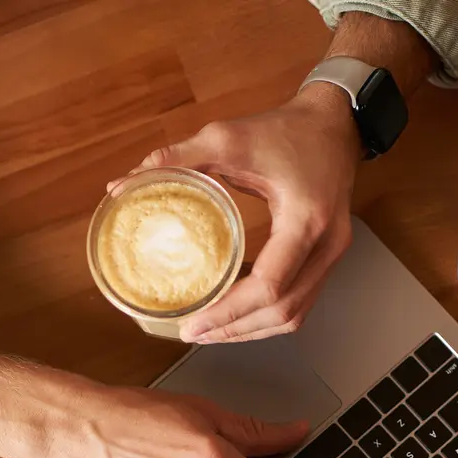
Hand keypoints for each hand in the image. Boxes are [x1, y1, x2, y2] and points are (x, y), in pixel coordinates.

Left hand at [129, 85, 360, 343]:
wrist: (334, 124)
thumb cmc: (286, 130)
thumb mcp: (227, 137)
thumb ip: (177, 159)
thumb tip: (122, 184)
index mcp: (304, 219)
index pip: (269, 285)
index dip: (229, 312)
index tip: (193, 322)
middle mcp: (326, 245)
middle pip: (284, 311)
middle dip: (236, 330)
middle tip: (194, 333)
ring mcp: (333, 255)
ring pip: (296, 314)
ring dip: (253, 329)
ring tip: (213, 332)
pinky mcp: (329, 257)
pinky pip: (302, 301)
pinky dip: (268, 315)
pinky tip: (239, 314)